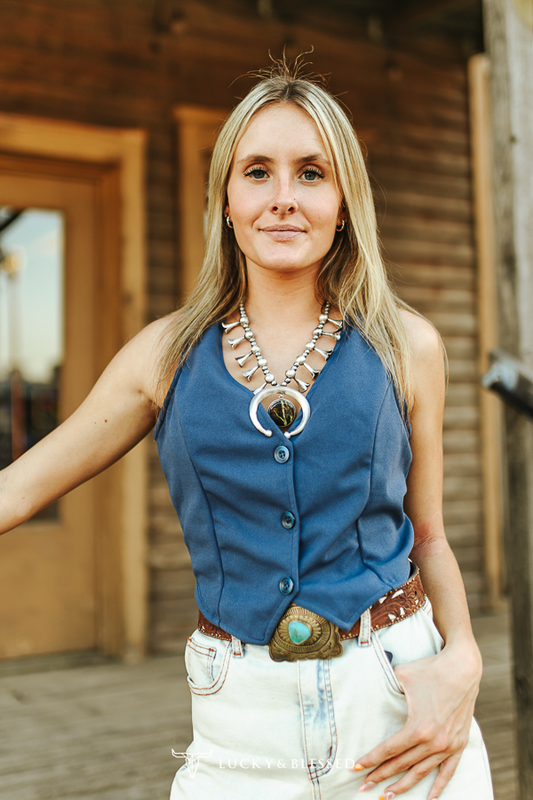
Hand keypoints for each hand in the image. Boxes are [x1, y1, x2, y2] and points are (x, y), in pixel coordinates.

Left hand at [354, 640, 481, 799]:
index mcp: (418, 728)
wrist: (463, 666)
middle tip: (363, 785)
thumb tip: (371, 686)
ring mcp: (448, 745)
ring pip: (421, 773)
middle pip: (401, 765)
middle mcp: (433, 742)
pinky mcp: (459, 744)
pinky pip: (447, 772)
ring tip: (387, 795)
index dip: (371, 760)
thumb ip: (386, 685)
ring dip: (403, 785)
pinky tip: (428, 799)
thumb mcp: (402, 675)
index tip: (355, 768)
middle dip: (380, 776)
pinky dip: (437, 787)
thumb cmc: (430, 669)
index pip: (389, 750)